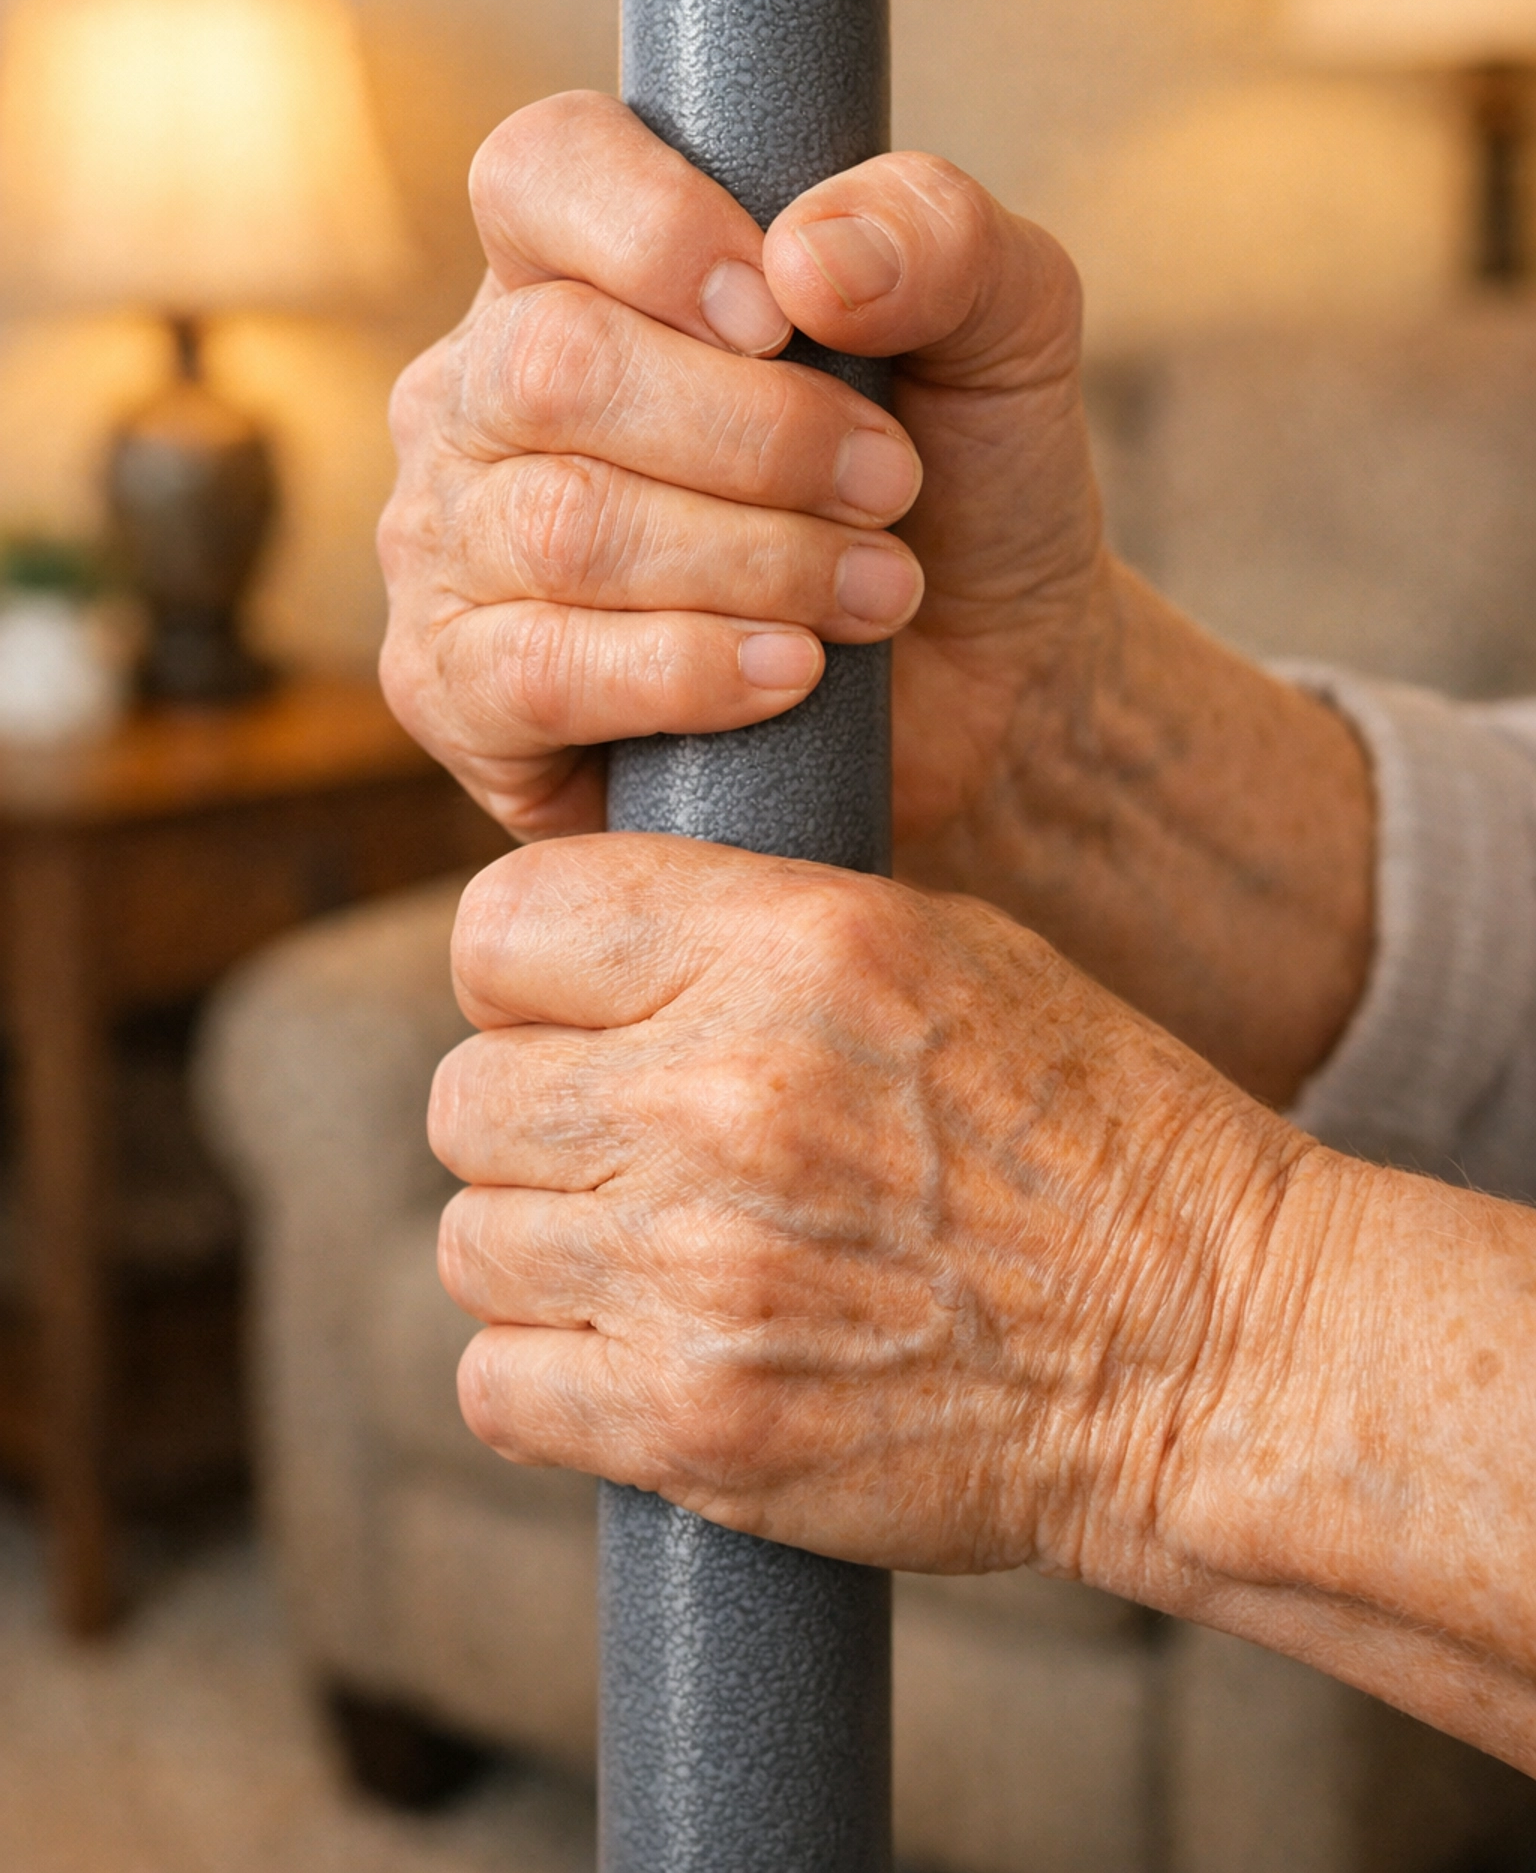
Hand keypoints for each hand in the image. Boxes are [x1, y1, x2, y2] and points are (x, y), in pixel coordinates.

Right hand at [379, 89, 1096, 846]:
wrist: (986, 684)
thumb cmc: (961, 481)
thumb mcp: (1004, 326)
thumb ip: (940, 235)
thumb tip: (808, 256)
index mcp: (578, 266)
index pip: (540, 174)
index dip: (657, 231)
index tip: (787, 316)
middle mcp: (484, 391)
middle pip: (557, 365)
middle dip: (759, 434)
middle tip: (886, 484)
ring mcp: (454, 543)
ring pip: (564, 526)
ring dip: (758, 561)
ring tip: (875, 592)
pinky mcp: (463, 693)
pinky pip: (541, 673)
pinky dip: (689, 670)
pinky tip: (787, 671)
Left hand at [431, 830, 1304, 1577]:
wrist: (1210, 1347)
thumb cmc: (1088, 1134)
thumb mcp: (941, 951)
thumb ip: (745, 931)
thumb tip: (578, 958)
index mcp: (793, 946)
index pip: (504, 927)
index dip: (526, 978)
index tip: (571, 1017)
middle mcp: (727, 1094)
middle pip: (469, 1094)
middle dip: (536, 1124)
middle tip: (628, 1156)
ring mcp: (700, 1267)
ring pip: (474, 1240)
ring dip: (548, 1254)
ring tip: (658, 1262)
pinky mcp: (697, 1422)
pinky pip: (497, 1383)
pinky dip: (551, 1381)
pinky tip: (647, 1358)